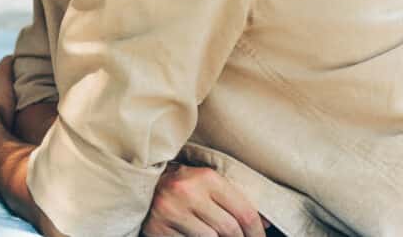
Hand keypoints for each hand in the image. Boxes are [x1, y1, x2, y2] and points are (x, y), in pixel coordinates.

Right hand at [142, 162, 269, 236]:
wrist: (143, 183)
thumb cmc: (184, 185)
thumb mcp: (210, 185)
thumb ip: (236, 200)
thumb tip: (266, 224)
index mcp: (206, 177)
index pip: (244, 213)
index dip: (257, 233)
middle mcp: (187, 191)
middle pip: (229, 230)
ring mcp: (170, 211)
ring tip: (213, 234)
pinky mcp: (157, 228)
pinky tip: (191, 234)